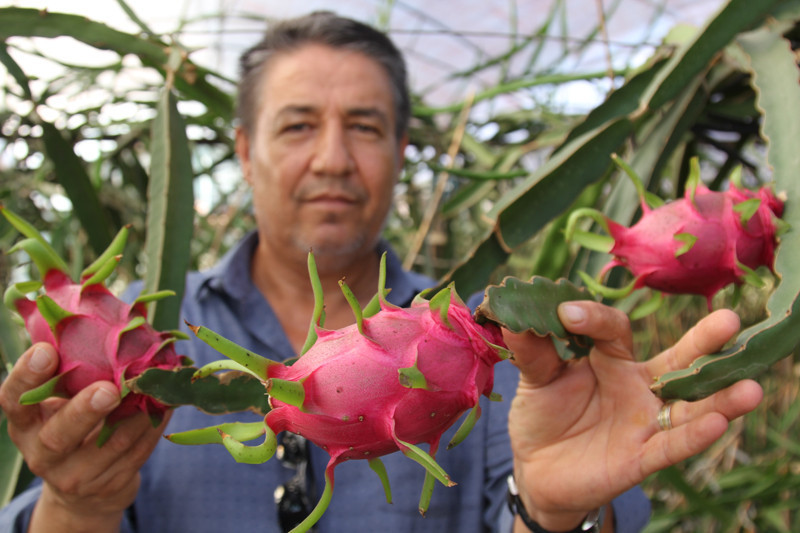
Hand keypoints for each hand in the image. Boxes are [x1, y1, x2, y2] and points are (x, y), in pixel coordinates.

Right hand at [0, 343, 168, 532]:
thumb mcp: (62, 399)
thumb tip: (109, 310)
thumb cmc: (73, 422)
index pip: (14, 399)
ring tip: (156, 387)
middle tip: (108, 389)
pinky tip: (167, 403)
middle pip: (59, 435)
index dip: (27, 375)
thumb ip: (74, 368)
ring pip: (110, 445)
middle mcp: (42, 452)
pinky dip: (153, 426)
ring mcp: (75, 475)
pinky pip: (136, 453)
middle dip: (84, 410)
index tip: (46, 350)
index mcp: (25, 423)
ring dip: (137, 414)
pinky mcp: (108, 485)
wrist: (84, 489)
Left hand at [505, 302, 762, 531]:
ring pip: (689, 406)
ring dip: (719, 399)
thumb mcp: (535, 381)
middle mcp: (637, 385)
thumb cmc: (543, 416)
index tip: (564, 312)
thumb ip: (532, 352)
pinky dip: (692, 437)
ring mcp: (644, 420)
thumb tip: (512, 316)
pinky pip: (671, 446)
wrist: (538, 471)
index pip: (612, 329)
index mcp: (609, 358)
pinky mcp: (642, 456)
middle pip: (677, 360)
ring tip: (749, 387)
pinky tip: (716, 424)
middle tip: (729, 321)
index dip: (591, 318)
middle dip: (704, 343)